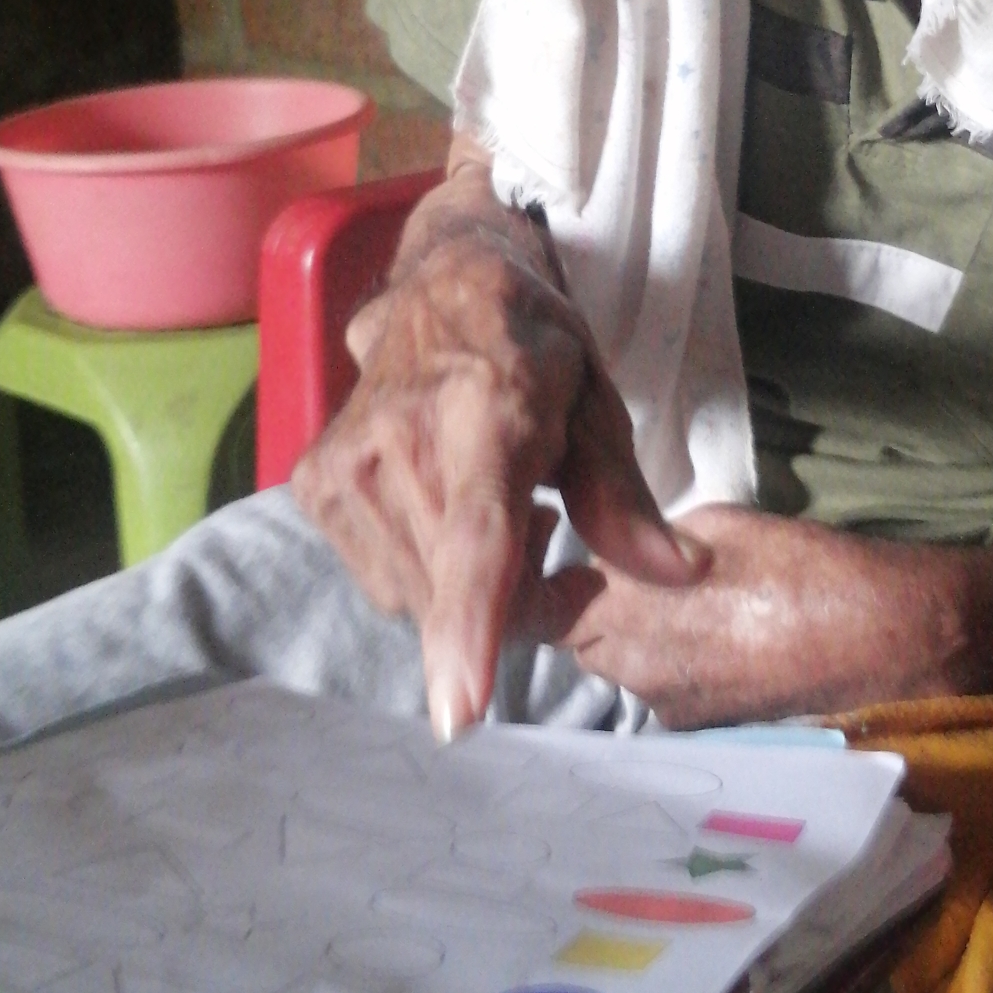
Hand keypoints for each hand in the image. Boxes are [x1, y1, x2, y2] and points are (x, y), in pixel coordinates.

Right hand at [291, 154, 703, 736]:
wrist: (438, 284)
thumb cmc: (531, 346)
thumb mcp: (597, 401)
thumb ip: (625, 496)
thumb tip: (678, 571)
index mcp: (486, 408)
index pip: (476, 535)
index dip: (470, 625)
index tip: (461, 708)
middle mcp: (399, 437)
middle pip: (459, 590)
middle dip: (516, 601)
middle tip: (552, 535)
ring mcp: (344, 464)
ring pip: (419, 599)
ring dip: (467, 589)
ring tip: (496, 511)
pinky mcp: (315, 486)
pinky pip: (383, 583)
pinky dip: (424, 571)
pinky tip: (447, 511)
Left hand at [524, 509, 992, 725]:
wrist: (890, 643)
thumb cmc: (804, 568)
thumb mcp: (713, 527)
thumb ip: (642, 544)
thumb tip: (611, 556)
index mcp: (621, 616)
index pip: (525, 613)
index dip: (521, 580)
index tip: (540, 541)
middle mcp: (630, 677)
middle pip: (571, 641)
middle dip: (580, 603)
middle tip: (614, 559)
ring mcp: (669, 713)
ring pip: (618, 667)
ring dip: (628, 634)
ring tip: (681, 597)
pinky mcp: (706, 732)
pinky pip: (664, 689)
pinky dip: (674, 662)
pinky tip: (719, 634)